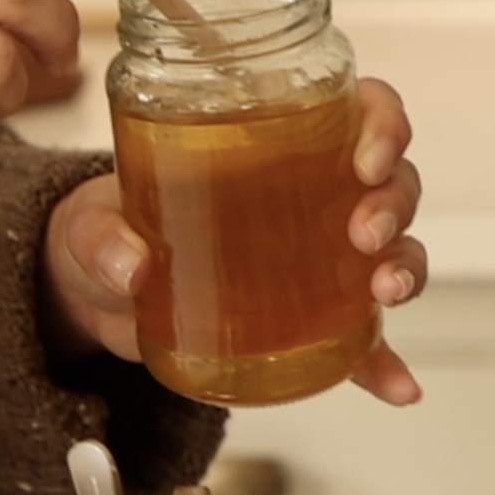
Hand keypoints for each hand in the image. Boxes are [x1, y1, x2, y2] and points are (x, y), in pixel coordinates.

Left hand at [42, 77, 428, 405]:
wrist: (94, 294)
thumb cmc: (108, 226)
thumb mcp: (91, 219)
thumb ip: (102, 236)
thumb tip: (131, 266)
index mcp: (273, 142)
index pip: (357, 109)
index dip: (381, 122)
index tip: (367, 155)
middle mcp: (311, 192)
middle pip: (390, 178)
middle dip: (392, 202)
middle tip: (363, 230)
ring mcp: (316, 257)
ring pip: (391, 248)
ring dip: (403, 265)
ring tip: (384, 290)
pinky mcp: (306, 319)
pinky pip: (361, 339)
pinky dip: (384, 362)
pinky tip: (397, 386)